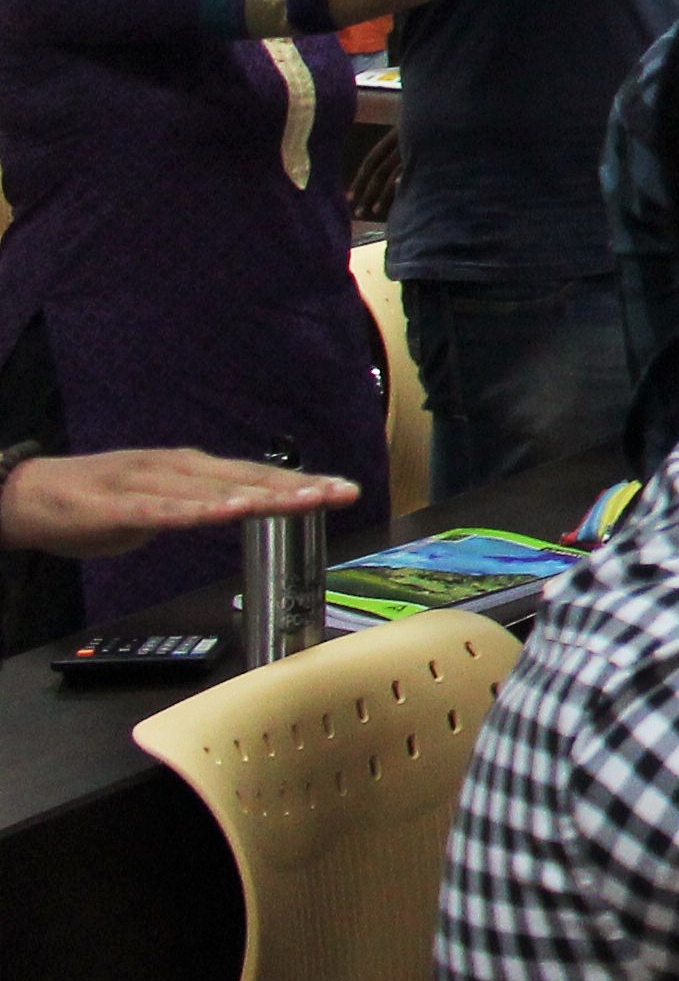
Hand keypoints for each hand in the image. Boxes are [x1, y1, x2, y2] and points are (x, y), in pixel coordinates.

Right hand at [0, 447, 361, 559]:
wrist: (29, 495)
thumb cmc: (100, 501)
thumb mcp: (165, 503)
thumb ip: (203, 505)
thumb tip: (245, 507)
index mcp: (192, 469)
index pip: (258, 475)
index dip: (302, 482)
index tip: (344, 490)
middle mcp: (178, 469)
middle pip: (247, 478)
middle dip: (297, 486)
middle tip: (340, 492)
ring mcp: (147, 484)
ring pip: (212, 491)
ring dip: (258, 494)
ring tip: (299, 499)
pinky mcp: (117, 507)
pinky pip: (163, 510)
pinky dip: (197, 511)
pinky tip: (225, 512)